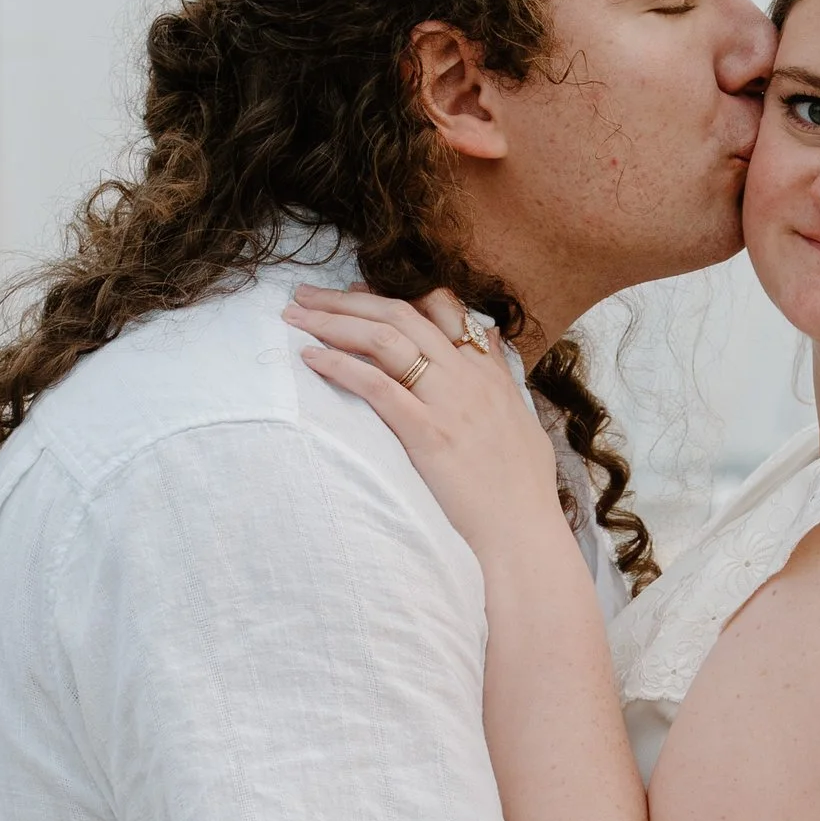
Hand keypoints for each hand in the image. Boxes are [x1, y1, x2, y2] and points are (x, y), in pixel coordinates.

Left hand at [286, 286, 569, 565]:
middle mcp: (468, 376)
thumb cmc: (523, 489)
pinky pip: (377, 386)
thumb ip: (501, 377)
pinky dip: (340, 365)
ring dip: (334, 320)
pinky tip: (311, 358)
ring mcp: (448, 402)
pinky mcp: (428, 433)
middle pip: (401, 314)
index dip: (395, 293)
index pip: (441, 308)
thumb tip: (490, 344)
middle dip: (348, 298)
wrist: (524, 532)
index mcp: (487, 372)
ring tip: (295, 314)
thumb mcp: (521, 419)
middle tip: (307, 293)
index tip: (358, 288)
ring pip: (386, 338)